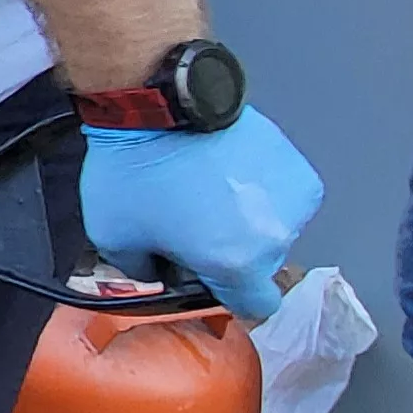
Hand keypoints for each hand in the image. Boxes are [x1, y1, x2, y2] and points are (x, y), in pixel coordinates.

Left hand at [80, 106, 322, 320]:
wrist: (159, 105)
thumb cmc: (137, 170)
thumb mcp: (115, 237)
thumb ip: (143, 271)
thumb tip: (157, 272)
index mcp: (237, 265)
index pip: (256, 307)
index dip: (232, 296)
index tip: (212, 279)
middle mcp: (274, 238)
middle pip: (260, 264)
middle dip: (232, 251)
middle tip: (195, 224)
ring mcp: (291, 200)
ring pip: (272, 227)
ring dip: (248, 218)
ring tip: (210, 190)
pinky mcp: (297, 165)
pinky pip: (280, 193)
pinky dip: (260, 188)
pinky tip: (228, 170)